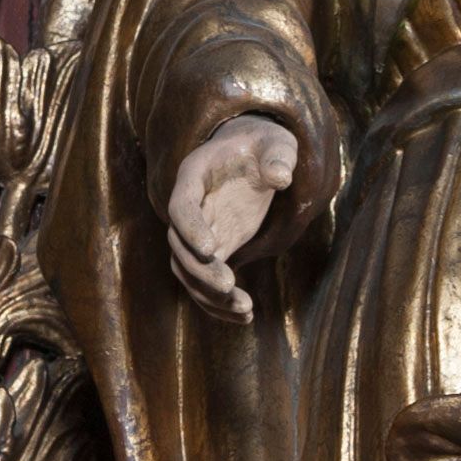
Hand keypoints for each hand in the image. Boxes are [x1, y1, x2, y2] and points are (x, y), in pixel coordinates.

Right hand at [166, 112, 297, 322]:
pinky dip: (220, 303)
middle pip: (179, 245)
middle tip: (229, 287)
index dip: (191, 228)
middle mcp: (189, 207)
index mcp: (194, 175)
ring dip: (209, 295)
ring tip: (245, 309)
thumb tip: (281, 178)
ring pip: (188, 271)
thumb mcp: (276, 142)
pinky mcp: (214, 249)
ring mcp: (199, 231)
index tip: (212, 250)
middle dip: (200, 270)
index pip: (181, 205)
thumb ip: (278, 156)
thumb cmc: (264, 144)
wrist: (254, 155)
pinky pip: (206, 281)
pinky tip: (246, 317)